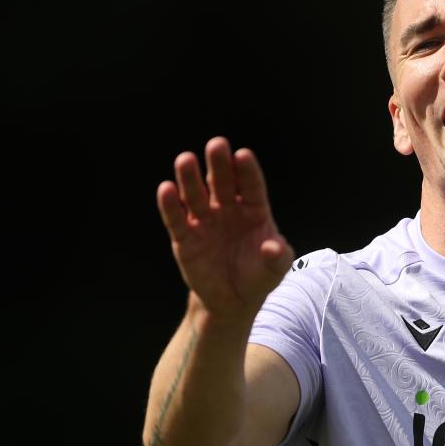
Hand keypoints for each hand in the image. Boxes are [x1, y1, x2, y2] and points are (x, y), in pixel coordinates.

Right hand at [156, 137, 294, 319]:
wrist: (233, 300)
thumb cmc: (258, 276)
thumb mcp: (275, 269)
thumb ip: (278, 257)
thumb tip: (271, 247)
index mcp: (254, 210)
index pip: (251, 186)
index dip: (247, 171)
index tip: (242, 155)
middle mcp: (228, 209)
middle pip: (223, 182)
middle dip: (219, 164)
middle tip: (216, 144)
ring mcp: (205, 221)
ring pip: (196, 194)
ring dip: (190, 177)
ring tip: (185, 159)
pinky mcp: (185, 237)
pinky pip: (176, 218)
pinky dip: (170, 204)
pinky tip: (166, 189)